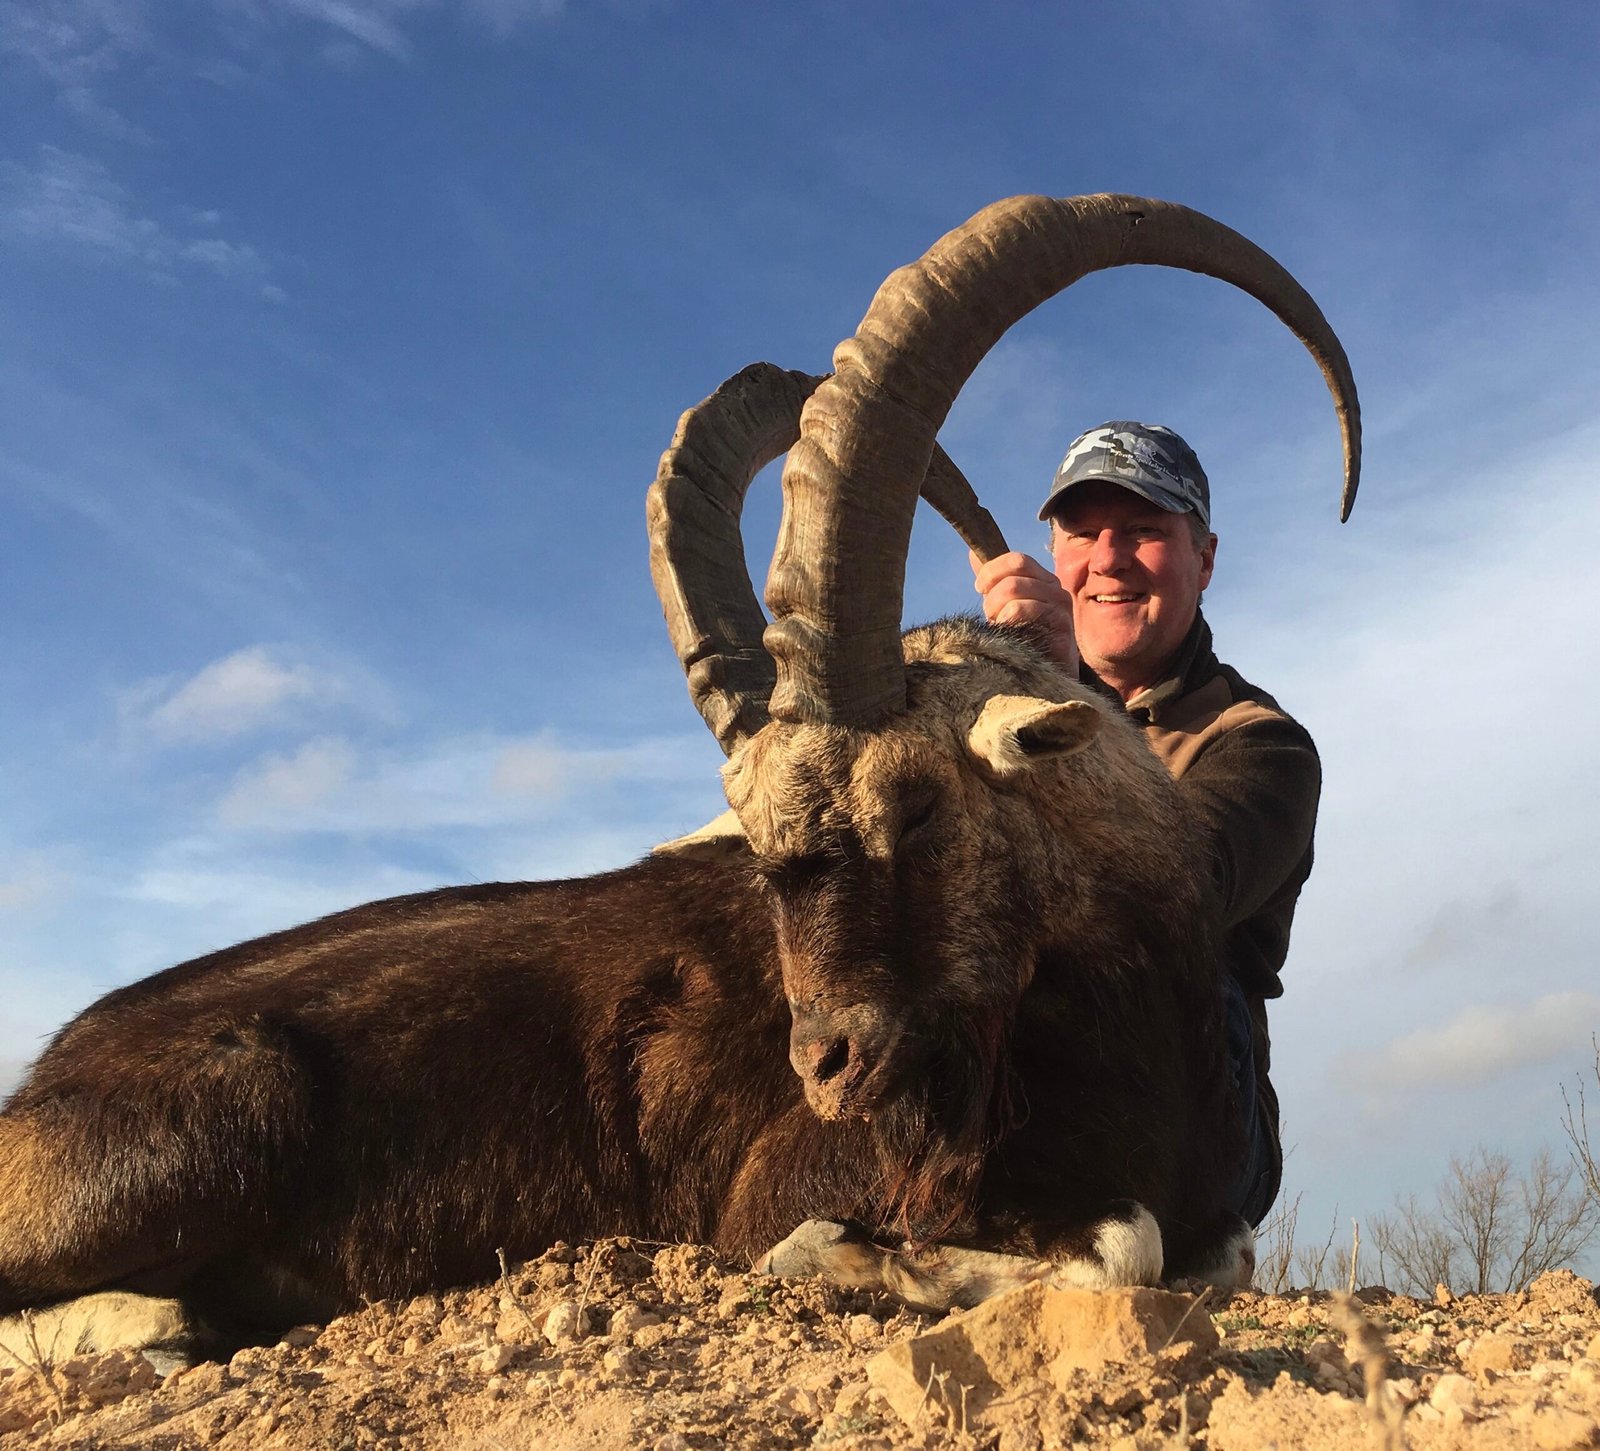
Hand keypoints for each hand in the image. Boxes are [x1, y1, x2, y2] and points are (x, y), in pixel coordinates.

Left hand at [970, 549, 1079, 676]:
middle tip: (990, 615)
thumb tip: (973, 553)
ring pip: (1017, 588)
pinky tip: (1008, 632)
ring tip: (999, 625)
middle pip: (1015, 574)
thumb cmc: (1023, 641)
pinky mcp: (1062, 629)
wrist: (1046, 679)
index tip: (979, 588)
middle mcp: (1056, 591)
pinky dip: (1010, 618)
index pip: (1017, 560)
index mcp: (1043, 581)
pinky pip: (1030, 608)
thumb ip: (992, 581)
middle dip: (992, 595)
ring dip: (997, 608)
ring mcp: (1061, 609)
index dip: (992, 571)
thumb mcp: (1003, 607)